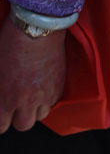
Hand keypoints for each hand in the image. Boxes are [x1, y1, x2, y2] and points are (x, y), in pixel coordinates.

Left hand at [0, 18, 66, 132]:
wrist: (38, 27)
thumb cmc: (12, 42)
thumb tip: (1, 97)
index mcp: (6, 98)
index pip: (2, 126)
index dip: (1, 120)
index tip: (3, 114)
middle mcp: (27, 100)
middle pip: (23, 125)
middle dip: (18, 117)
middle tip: (16, 106)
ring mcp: (46, 94)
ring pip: (41, 115)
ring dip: (35, 109)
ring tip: (31, 96)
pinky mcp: (59, 84)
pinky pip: (54, 101)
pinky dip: (48, 98)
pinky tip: (43, 86)